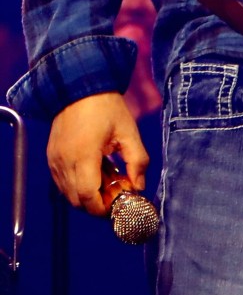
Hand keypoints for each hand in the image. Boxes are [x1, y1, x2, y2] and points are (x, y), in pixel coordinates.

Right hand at [47, 92, 148, 215]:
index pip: (87, 197)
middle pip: (76, 200)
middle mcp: (64, 161)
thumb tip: (139, 186)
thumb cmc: (106, 107)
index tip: (118, 205)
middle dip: (96, 204)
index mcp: (83, 156)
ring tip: (106, 180)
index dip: (102, 208)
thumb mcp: (129, 132)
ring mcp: (54, 160)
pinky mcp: (51, 156)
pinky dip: (76, 185)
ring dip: (86, 195)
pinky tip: (93, 172)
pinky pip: (61, 182)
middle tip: (115, 194)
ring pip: (67, 194)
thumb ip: (137, 161)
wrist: (80, 86)